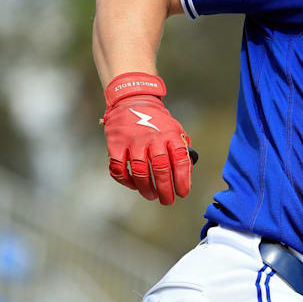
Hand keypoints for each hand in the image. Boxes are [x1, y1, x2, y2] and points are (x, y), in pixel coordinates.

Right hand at [101, 72, 194, 204]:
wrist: (132, 100)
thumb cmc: (157, 121)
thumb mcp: (175, 130)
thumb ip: (181, 151)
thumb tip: (186, 176)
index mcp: (170, 134)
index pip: (180, 160)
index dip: (183, 180)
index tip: (183, 193)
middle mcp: (153, 137)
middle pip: (160, 168)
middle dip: (165, 189)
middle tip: (167, 201)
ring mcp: (133, 141)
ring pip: (140, 171)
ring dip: (146, 188)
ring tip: (151, 195)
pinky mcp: (116, 144)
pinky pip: (119, 168)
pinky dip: (125, 181)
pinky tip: (132, 185)